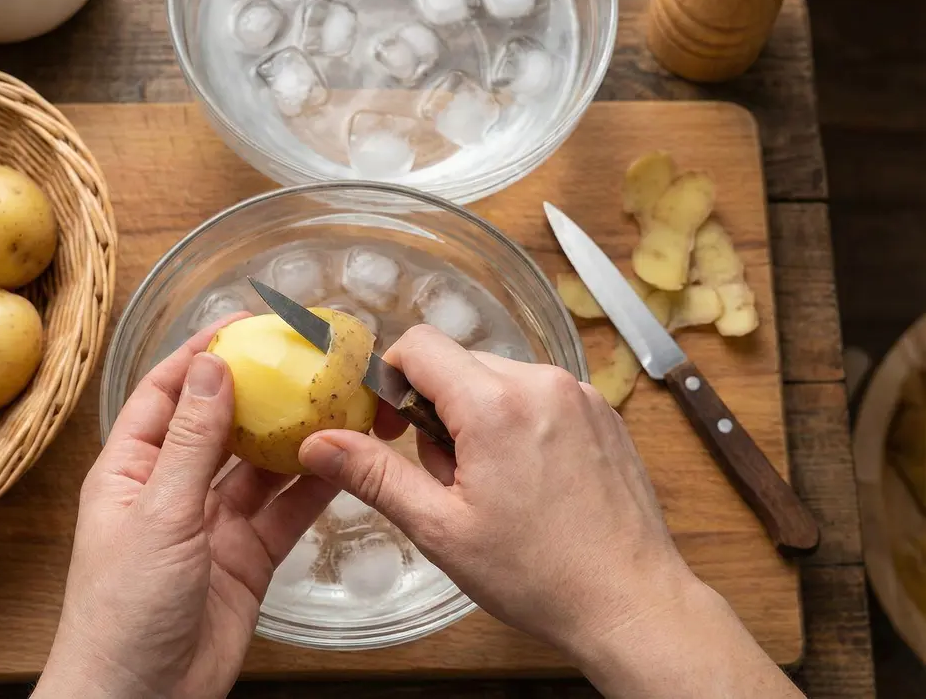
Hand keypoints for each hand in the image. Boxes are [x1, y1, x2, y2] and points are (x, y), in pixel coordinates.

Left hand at [35, 318, 337, 698]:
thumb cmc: (122, 610)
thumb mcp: (157, 514)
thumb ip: (192, 443)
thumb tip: (213, 368)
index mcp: (130, 469)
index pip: (167, 392)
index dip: (203, 353)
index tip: (245, 321)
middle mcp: (171, 489)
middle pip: (220, 423)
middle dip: (259, 389)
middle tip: (302, 356)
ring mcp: (211, 525)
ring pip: (259, 466)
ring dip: (292, 436)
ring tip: (333, 400)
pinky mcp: (245, 558)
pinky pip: (283, 512)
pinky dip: (311, 487)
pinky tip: (342, 460)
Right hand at [297, 325, 802, 698]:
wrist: (631, 603)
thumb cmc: (539, 575)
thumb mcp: (439, 529)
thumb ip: (374, 474)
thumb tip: (317, 442)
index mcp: (497, 405)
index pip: (421, 344)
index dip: (393, 380)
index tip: (392, 428)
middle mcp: (543, 383)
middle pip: (459, 366)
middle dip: (438, 412)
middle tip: (448, 481)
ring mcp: (580, 395)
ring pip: (498, 381)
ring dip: (478, 421)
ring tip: (493, 489)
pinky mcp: (602, 412)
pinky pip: (538, 397)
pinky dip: (519, 426)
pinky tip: (529, 484)